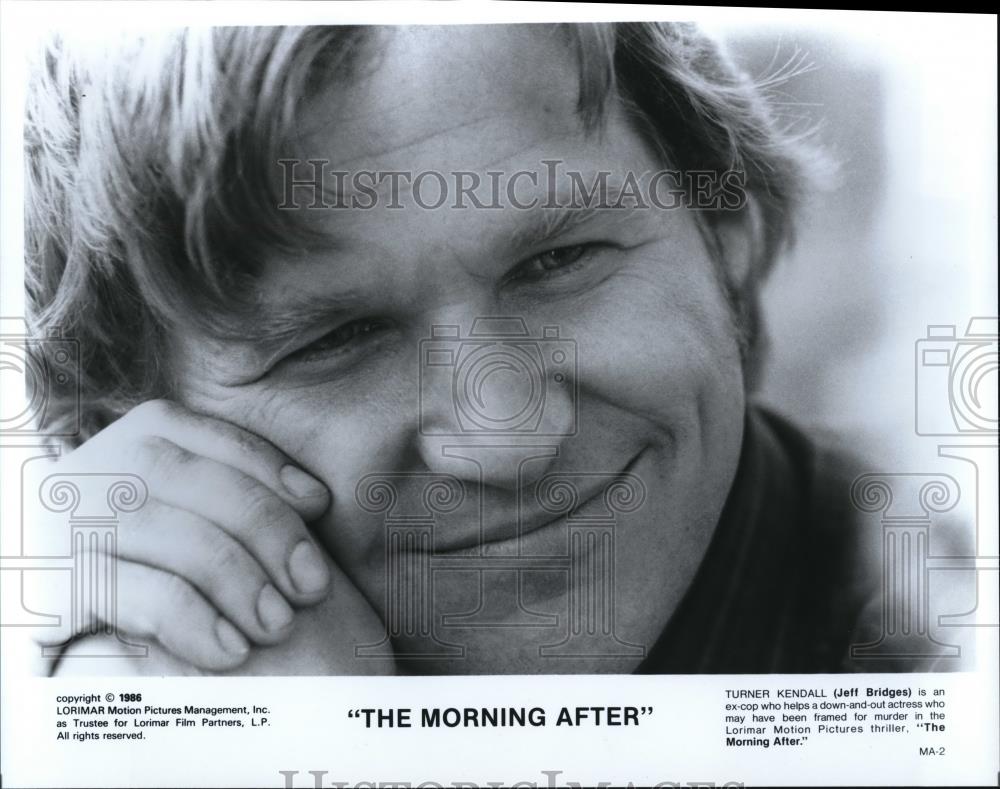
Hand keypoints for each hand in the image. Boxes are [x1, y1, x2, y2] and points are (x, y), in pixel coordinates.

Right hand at [33, 399, 340, 671]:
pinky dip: (191, 619)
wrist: (61, 639)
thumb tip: (316, 499)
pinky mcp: (49, 583)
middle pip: (198, 481)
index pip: (220, 443)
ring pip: (171, 533)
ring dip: (237, 579)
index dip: (274, 470)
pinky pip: (132, 594)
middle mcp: (98, 467)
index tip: (320, 506)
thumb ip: (240, 496)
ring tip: (278, 623)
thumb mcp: (196, 514)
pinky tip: (230, 649)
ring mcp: (67, 523)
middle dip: (267, 529)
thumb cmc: (160, 573)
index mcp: (143, 438)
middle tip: (312, 584)